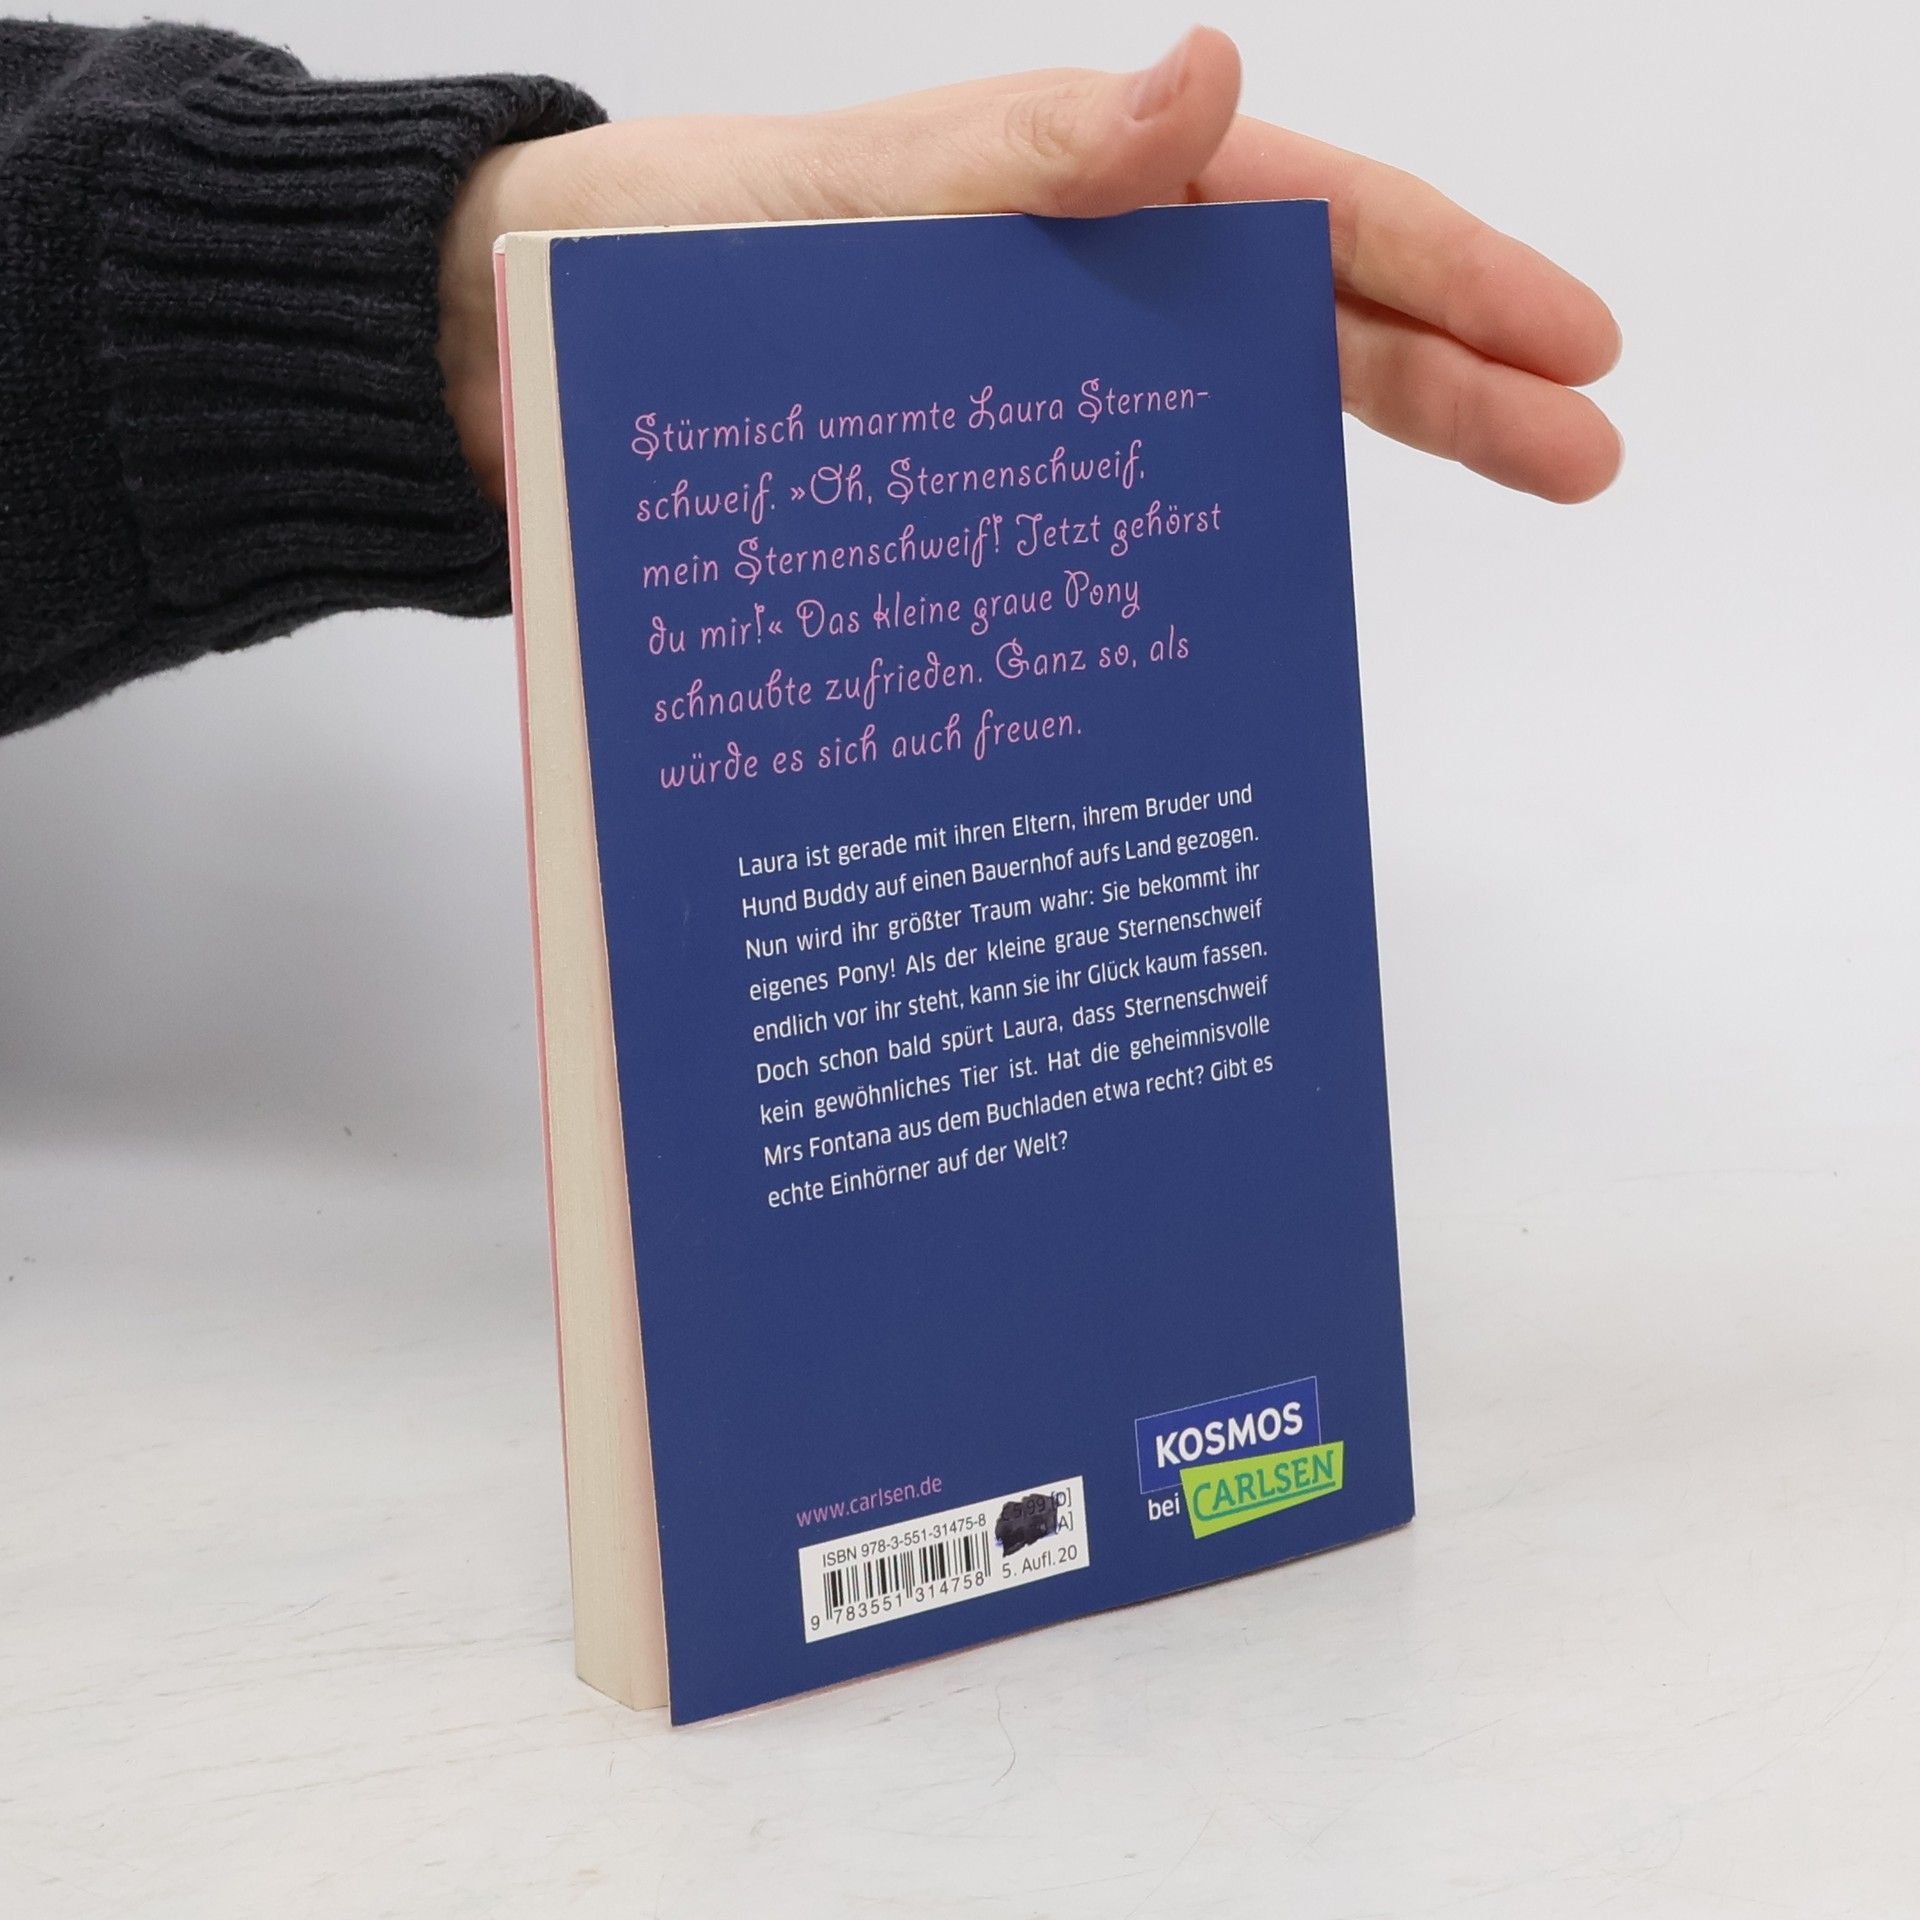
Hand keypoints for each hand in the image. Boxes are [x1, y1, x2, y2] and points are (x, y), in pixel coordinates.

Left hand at [439, 27, 1620, 508]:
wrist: (519, 359)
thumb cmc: (669, 255)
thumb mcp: (850, 193)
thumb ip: (1023, 156)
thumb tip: (1213, 79)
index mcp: (1076, 193)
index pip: (1310, 216)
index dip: (1451, 277)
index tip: (1578, 347)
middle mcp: (1073, 289)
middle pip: (1302, 325)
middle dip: (1456, 380)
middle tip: (1590, 456)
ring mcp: (1031, 391)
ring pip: (1225, 417)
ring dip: (1353, 463)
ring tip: (1482, 515)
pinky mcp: (972, 479)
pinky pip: (1114, 504)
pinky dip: (1197, 545)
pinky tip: (1257, 603)